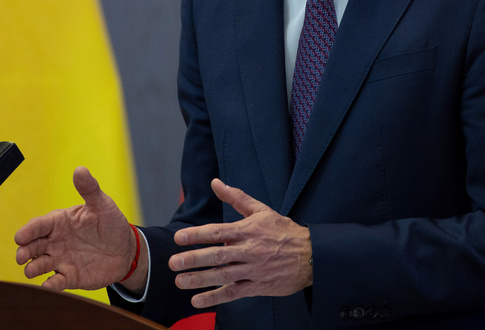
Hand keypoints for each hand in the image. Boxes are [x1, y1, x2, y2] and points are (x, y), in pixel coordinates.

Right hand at [14, 167, 146, 292]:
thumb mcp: (102, 204)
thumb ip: (89, 189)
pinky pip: (56, 282)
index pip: (39, 225)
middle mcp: (55, 241)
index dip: (28, 231)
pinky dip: (50, 285)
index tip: (20, 237)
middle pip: (33, 246)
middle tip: (21, 256)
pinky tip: (48, 285)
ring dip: (33, 268)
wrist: (125, 250)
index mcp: (59, 222)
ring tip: (31, 270)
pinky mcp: (69, 277)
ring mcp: (61, 259)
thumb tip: (80, 169)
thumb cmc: (110, 224)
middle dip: (24, 251)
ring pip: (40, 264)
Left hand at [169, 178, 312, 308]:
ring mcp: (253, 269)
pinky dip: (216, 297)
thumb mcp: (261, 210)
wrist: (312, 256)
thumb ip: (236, 197)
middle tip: (173, 262)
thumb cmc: (284, 231)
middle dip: (194, 259)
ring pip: (223, 275)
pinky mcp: (258, 286)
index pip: (218, 232)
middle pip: (218, 255)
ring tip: (180, 281)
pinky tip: (198, 301)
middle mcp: (249, 250)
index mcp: (247, 230)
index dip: (197, 235)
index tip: (179, 238)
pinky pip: (234, 293)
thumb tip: (215, 183)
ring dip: (200, 279)